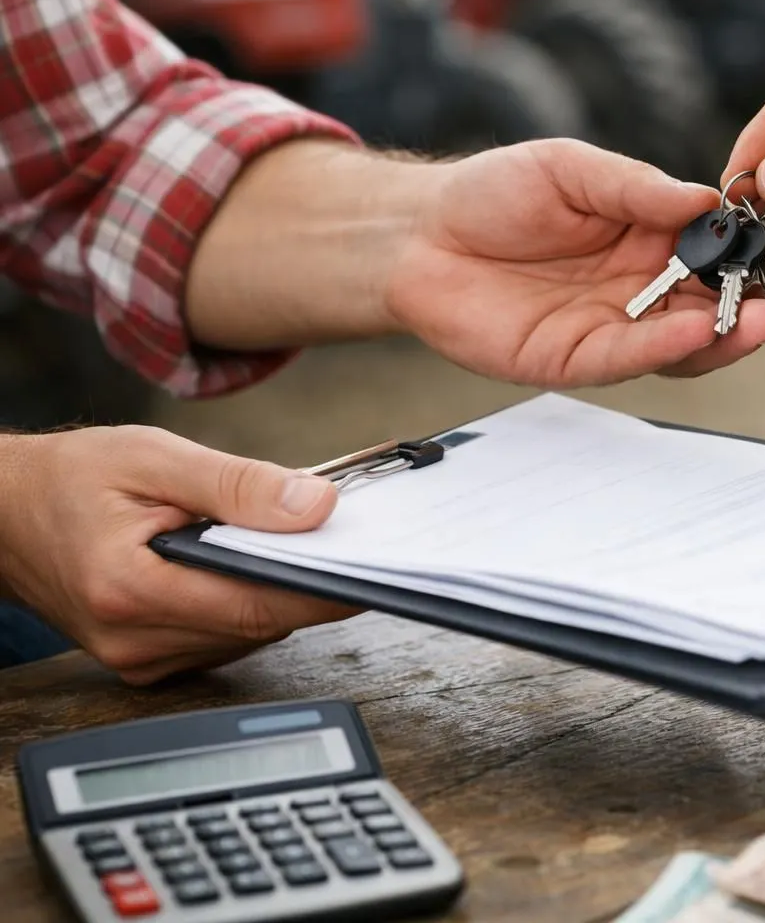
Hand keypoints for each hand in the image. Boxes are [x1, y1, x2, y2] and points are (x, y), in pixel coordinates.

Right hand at [0, 427, 354, 683]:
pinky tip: (246, 565)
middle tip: (345, 540)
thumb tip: (316, 507)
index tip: (373, 570)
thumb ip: (238, 485)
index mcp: (130, 591)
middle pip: (260, 624)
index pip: (257, 606)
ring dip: (276, 592)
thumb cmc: (71, 477)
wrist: (4, 514)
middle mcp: (134, 639)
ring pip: (248, 634)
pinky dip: (247, 602)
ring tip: (290, 543)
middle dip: (306, 582)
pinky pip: (224, 637)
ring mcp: (139, 658)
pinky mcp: (147, 660)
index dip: (323, 590)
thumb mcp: (154, 458)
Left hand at [393, 139, 764, 383]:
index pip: (723, 253)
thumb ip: (637, 188)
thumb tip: (707, 199)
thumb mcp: (573, 169)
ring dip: (731, 335)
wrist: (418, 233)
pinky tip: (698, 329)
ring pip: (686, 342)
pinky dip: (667, 347)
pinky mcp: (576, 359)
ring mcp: (614, 328)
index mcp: (653, 238)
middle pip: (719, 306)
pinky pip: (630, 358)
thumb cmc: (495, 192)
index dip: (763, 257)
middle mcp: (644, 289)